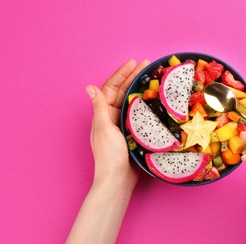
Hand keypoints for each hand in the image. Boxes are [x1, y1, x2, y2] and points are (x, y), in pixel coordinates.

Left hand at [86, 59, 149, 188]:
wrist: (118, 179)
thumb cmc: (109, 155)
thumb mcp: (104, 128)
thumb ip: (100, 107)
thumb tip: (89, 86)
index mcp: (103, 113)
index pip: (112, 87)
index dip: (122, 74)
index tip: (134, 62)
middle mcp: (112, 116)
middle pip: (123, 92)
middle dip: (134, 77)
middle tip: (148, 65)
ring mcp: (123, 124)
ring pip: (132, 101)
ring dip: (141, 89)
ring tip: (153, 78)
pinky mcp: (134, 133)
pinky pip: (140, 114)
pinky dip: (146, 104)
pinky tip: (155, 100)